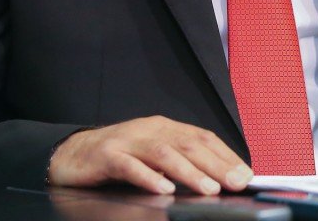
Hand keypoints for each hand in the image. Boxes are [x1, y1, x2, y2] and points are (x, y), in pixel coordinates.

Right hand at [47, 116, 253, 195]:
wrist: (71, 154)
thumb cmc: (118, 158)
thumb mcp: (153, 157)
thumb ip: (181, 164)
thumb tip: (219, 180)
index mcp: (164, 127)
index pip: (202, 137)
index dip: (226, 155)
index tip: (246, 174)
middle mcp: (149, 129)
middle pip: (187, 143)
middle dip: (215, 164)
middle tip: (236, 182)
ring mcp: (127, 140)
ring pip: (163, 153)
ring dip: (189, 172)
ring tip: (208, 188)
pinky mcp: (107, 156)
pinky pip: (130, 166)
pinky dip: (149, 177)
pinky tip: (164, 189)